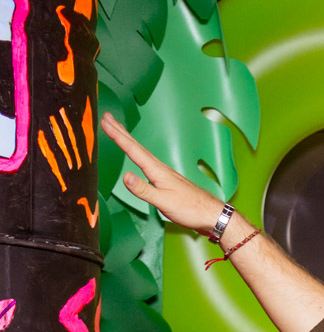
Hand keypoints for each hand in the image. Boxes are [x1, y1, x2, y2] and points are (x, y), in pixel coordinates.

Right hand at [101, 109, 229, 235]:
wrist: (210, 214)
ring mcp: (164, 173)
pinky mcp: (167, 180)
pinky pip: (147, 161)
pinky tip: (138, 155)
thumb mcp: (164, 202)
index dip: (117, 136)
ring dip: (128, 139)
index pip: (133, 150)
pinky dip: (138, 152)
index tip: (104, 122)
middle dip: (120, 131)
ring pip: (141, 151)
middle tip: (107, 116)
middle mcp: (160, 168)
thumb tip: (126, 177)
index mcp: (157, 171)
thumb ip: (144, 190)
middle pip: (136, 146)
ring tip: (118, 129)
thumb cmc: (190, 209)